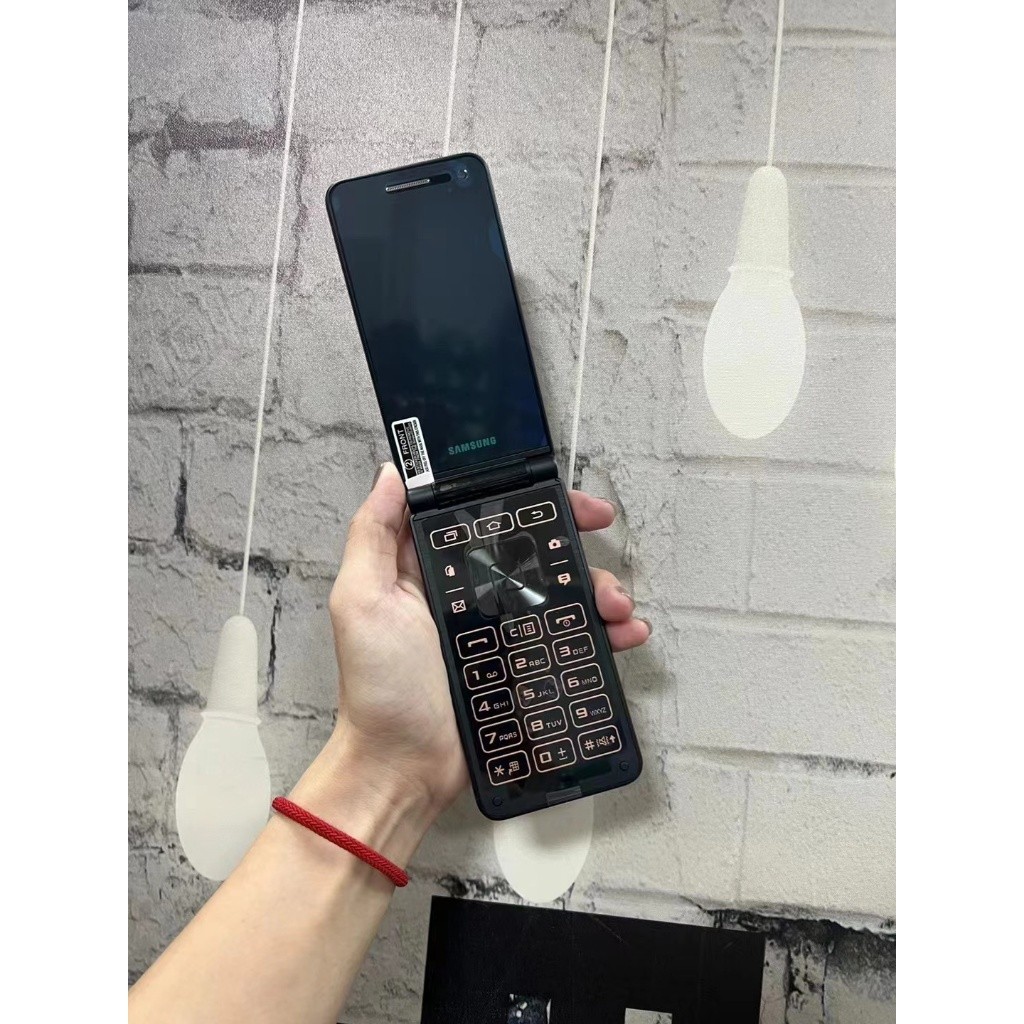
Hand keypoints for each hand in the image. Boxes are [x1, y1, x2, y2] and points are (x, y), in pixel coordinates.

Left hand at [294, 463, 650, 852]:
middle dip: (573, 542)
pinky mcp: (524, 668)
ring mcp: (502, 632)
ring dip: (597, 589)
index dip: (527, 502)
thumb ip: (372, 536)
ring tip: (616, 605)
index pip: (486, 519)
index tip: (561, 496)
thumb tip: (392, 474)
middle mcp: (471, 595)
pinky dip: (604, 635)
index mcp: (434, 571)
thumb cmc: (378, 686)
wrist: (403, 766)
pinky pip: (571, 642)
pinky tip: (624, 635)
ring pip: (561, 595)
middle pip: (533, 553)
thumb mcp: (361, 600)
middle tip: (601, 535)